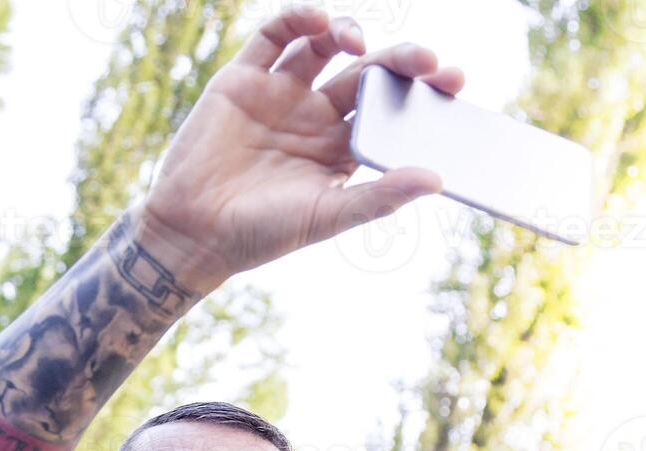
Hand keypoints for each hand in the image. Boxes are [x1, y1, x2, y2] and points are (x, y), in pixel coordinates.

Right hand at [137, 6, 464, 290]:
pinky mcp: (242, 79)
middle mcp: (312, 117)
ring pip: (323, 47)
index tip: (453, 81)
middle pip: (365, 74)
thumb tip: (437, 178)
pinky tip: (319, 22)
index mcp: (337, 150)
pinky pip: (273, 37)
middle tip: (428, 62)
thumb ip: (378, 197)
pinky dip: (298, 19)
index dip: (420, 92)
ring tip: (360, 45)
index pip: (388, 110)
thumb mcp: (325, 217)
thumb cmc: (259, 235)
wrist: (192, 234)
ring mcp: (278, 95)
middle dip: (400, 63)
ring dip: (348, 34)